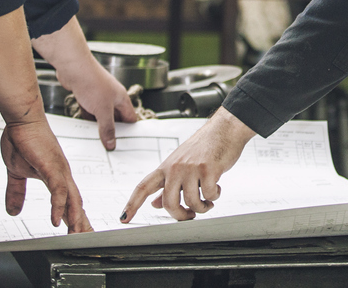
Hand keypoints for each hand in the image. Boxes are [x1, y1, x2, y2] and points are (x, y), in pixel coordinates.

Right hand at [0, 118, 91, 232]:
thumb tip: (13, 211)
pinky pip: (58, 190)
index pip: (69, 201)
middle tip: (87, 240)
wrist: (21, 119)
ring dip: (75, 219)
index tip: (80, 233)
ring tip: (77, 236)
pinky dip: (59, 206)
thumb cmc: (21, 140)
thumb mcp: (16, 172)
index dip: (75, 218)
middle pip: (76, 203)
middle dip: (81, 223)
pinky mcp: (51, 166)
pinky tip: (57, 220)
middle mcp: (62, 174)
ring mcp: (59, 170)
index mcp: (56, 176)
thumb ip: (16, 192)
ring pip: (72, 199)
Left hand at [59, 60, 137, 149]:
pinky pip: (90, 112)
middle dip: (112, 131)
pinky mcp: (87, 96)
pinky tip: (85, 128)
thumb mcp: (102, 110)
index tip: (125, 145)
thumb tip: (111, 143)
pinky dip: (88, 120)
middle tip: (109, 146)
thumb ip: (107, 128)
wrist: (73, 67)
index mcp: (122, 99)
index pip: (131, 118)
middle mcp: (112, 97)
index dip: (129, 131)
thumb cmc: (92, 82)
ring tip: (96, 141)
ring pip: (102, 116)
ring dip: (99, 126)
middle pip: (116, 118)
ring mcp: (99, 96)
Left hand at [122, 108, 255, 221]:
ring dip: (202, 208)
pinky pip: (208, 195)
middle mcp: (175, 168)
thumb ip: (167, 185)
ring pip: (191, 202)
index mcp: (165, 167)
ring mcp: (191, 168)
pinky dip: (213, 197)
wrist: (224, 129)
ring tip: (207, 202)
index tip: (124, 218)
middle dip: (180, 216)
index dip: (132, 204)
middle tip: (190, 216)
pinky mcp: (208, 169)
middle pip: (168, 203)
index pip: (143, 187)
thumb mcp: (180, 164)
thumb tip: (155, 203)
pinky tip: (216, 190)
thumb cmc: (204, 147)